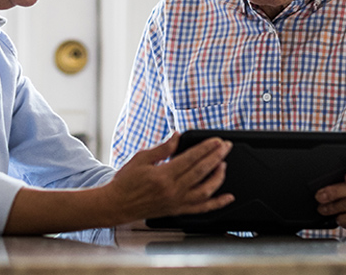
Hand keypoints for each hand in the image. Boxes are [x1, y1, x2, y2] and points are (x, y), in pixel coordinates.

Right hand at [104, 133, 234, 222]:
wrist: (117, 205)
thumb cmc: (126, 182)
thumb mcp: (140, 159)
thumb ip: (162, 148)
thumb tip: (177, 136)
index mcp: (163, 175)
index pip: (191, 158)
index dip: (206, 148)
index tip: (217, 140)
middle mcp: (173, 190)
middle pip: (201, 171)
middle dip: (217, 157)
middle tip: (227, 146)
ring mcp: (177, 202)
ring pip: (206, 190)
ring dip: (218, 177)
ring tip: (223, 165)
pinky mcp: (178, 210)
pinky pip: (202, 209)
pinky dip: (217, 204)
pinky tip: (228, 198)